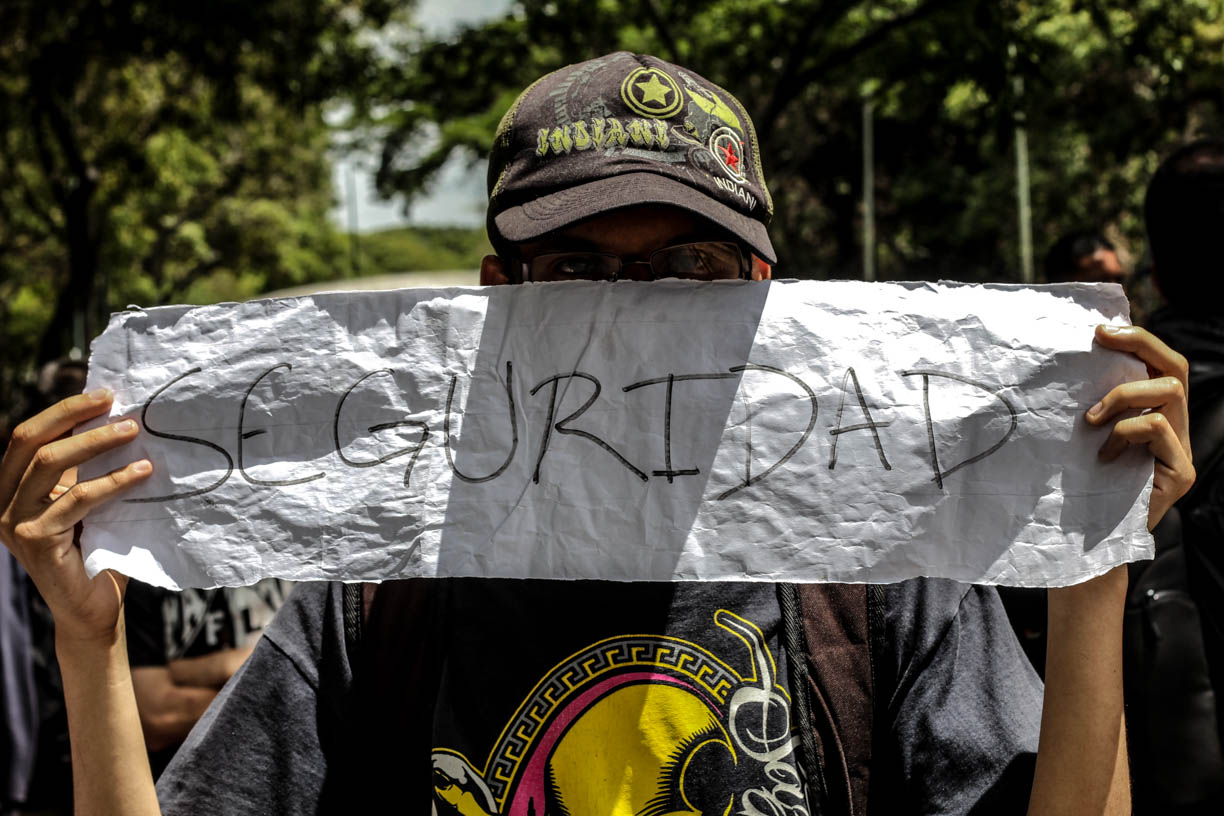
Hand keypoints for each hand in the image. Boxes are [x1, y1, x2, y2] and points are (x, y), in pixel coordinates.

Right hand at [0, 389, 151, 643]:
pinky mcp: (37, 540)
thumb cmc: (95, 549)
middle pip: (30, 441)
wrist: (92, 607)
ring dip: (96, 442)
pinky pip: (77, 498)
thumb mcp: (85, 500)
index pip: (26, 436)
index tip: (103, 393)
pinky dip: (113, 481)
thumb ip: (83, 469)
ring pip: (50, 463)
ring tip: (133, 431)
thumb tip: (115, 419)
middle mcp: (1, 502)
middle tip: (116, 403)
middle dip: (73, 415)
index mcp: (9, 487)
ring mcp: (13, 522)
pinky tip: (142, 472)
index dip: (62, 411)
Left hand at [1086, 324, 1193, 529]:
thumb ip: (1092, 405)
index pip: (1162, 364)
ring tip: (1091, 419)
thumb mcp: (1085, 435)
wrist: (1087, 540)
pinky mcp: (1181, 473)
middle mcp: (1177, 430)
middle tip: (1101, 339)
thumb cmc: (1079, 484)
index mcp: (1156, 416)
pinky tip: (1104, 456)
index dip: (1138, 340)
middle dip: (1140, 343)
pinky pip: (1155, 428)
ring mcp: (1183, 452)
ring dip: (1122, 395)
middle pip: (1177, 367)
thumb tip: (1069, 362)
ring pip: (1169, 392)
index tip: (1099, 330)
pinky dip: (1123, 433)